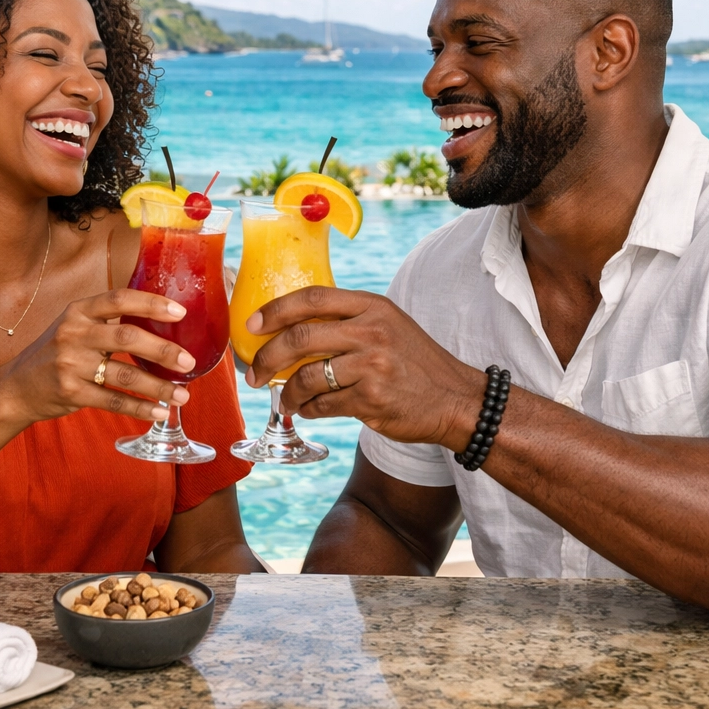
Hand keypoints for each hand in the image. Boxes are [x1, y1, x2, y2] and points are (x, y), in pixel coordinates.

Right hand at [0, 288, 196, 425]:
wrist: (17, 387)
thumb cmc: (56, 353)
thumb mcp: (75, 327)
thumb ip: (108, 323)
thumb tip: (162, 324)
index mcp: (78, 311)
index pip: (119, 299)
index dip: (151, 303)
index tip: (181, 312)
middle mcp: (74, 334)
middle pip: (127, 338)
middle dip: (162, 351)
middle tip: (189, 362)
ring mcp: (70, 364)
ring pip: (124, 375)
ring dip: (158, 386)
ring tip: (183, 394)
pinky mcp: (70, 392)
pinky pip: (113, 401)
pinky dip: (140, 407)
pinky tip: (159, 411)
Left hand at [246, 287, 484, 448]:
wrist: (456, 399)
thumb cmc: (415, 363)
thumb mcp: (389, 326)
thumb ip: (349, 321)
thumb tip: (292, 329)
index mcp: (372, 306)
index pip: (313, 298)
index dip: (275, 310)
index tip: (252, 325)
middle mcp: (372, 331)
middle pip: (300, 337)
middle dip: (268, 358)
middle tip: (255, 374)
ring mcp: (372, 366)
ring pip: (307, 377)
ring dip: (288, 393)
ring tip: (286, 401)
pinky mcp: (372, 399)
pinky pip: (324, 405)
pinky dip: (310, 410)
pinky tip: (310, 410)